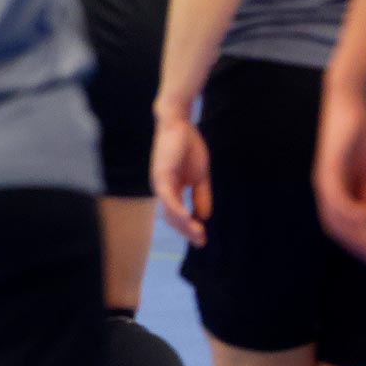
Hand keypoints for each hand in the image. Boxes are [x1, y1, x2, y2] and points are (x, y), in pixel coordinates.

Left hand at [151, 103, 211, 246]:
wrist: (179, 123)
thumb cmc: (188, 146)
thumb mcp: (200, 176)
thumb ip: (201, 195)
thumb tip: (204, 216)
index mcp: (171, 189)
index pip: (177, 215)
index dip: (190, 228)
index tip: (202, 240)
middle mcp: (162, 189)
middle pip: (172, 218)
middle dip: (188, 231)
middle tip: (201, 242)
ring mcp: (160, 183)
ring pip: (170, 211)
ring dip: (184, 225)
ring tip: (198, 234)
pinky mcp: (161, 175)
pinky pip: (168, 197)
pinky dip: (177, 210)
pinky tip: (188, 219)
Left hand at [315, 66, 365, 262]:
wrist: (350, 102)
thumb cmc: (359, 135)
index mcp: (333, 189)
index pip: (339, 224)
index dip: (356, 242)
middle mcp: (325, 187)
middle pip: (335, 225)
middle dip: (357, 244)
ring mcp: (324, 177)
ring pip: (335, 215)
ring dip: (357, 233)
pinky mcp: (328, 165)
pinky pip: (336, 195)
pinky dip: (351, 210)